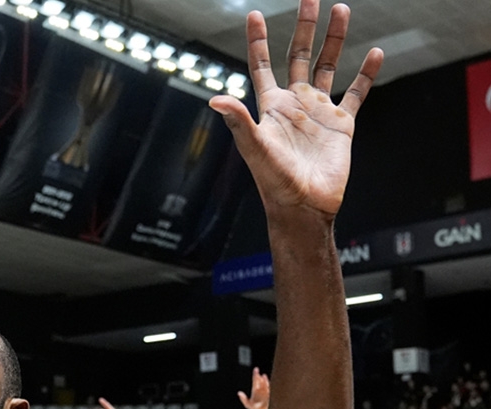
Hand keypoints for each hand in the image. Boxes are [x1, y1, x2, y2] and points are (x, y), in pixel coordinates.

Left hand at [210, 1, 382, 217]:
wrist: (304, 206)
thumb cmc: (275, 182)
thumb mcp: (255, 148)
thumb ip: (238, 121)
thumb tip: (215, 99)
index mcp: (271, 106)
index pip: (262, 65)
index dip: (258, 41)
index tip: (254, 14)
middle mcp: (295, 104)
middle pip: (299, 56)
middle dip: (305, 28)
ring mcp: (319, 112)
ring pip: (328, 66)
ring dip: (335, 40)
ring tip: (341, 10)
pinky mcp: (341, 125)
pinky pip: (357, 93)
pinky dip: (367, 74)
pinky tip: (375, 54)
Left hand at [237, 367, 270, 408]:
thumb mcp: (248, 405)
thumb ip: (244, 399)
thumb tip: (239, 393)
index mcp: (255, 391)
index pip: (255, 381)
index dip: (255, 375)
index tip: (256, 369)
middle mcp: (261, 390)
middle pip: (260, 381)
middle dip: (259, 376)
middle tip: (258, 370)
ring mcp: (267, 392)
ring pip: (266, 383)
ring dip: (264, 380)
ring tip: (263, 375)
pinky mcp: (272, 394)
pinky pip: (271, 387)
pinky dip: (270, 384)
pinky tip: (271, 382)